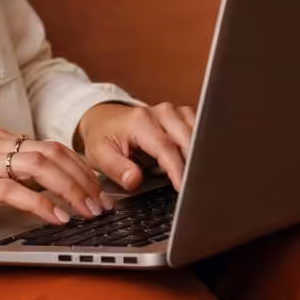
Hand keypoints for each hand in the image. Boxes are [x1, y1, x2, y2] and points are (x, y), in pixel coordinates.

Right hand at [0, 129, 109, 234]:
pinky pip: (14, 189)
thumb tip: (47, 191)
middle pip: (53, 153)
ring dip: (70, 190)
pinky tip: (56, 218)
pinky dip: (41, 203)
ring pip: (40, 166)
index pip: (52, 147)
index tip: (101, 190)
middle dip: (84, 179)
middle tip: (102, 204)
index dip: (82, 168)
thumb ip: (8, 176)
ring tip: (88, 211)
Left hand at [77, 102, 195, 190]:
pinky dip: (200, 146)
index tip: (183, 188)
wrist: (102, 118)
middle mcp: (160, 112)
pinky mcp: (180, 114)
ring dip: (199, 155)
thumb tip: (134, 180)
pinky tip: (195, 161)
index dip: (177, 169)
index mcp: (140, 121)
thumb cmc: (102, 137)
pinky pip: (198, 130)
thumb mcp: (100, 155)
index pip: (166, 147)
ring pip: (197, 133)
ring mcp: (173, 112)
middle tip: (195, 188)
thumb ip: (117, 168)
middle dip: (193, 164)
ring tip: (196, 177)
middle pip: (187, 139)